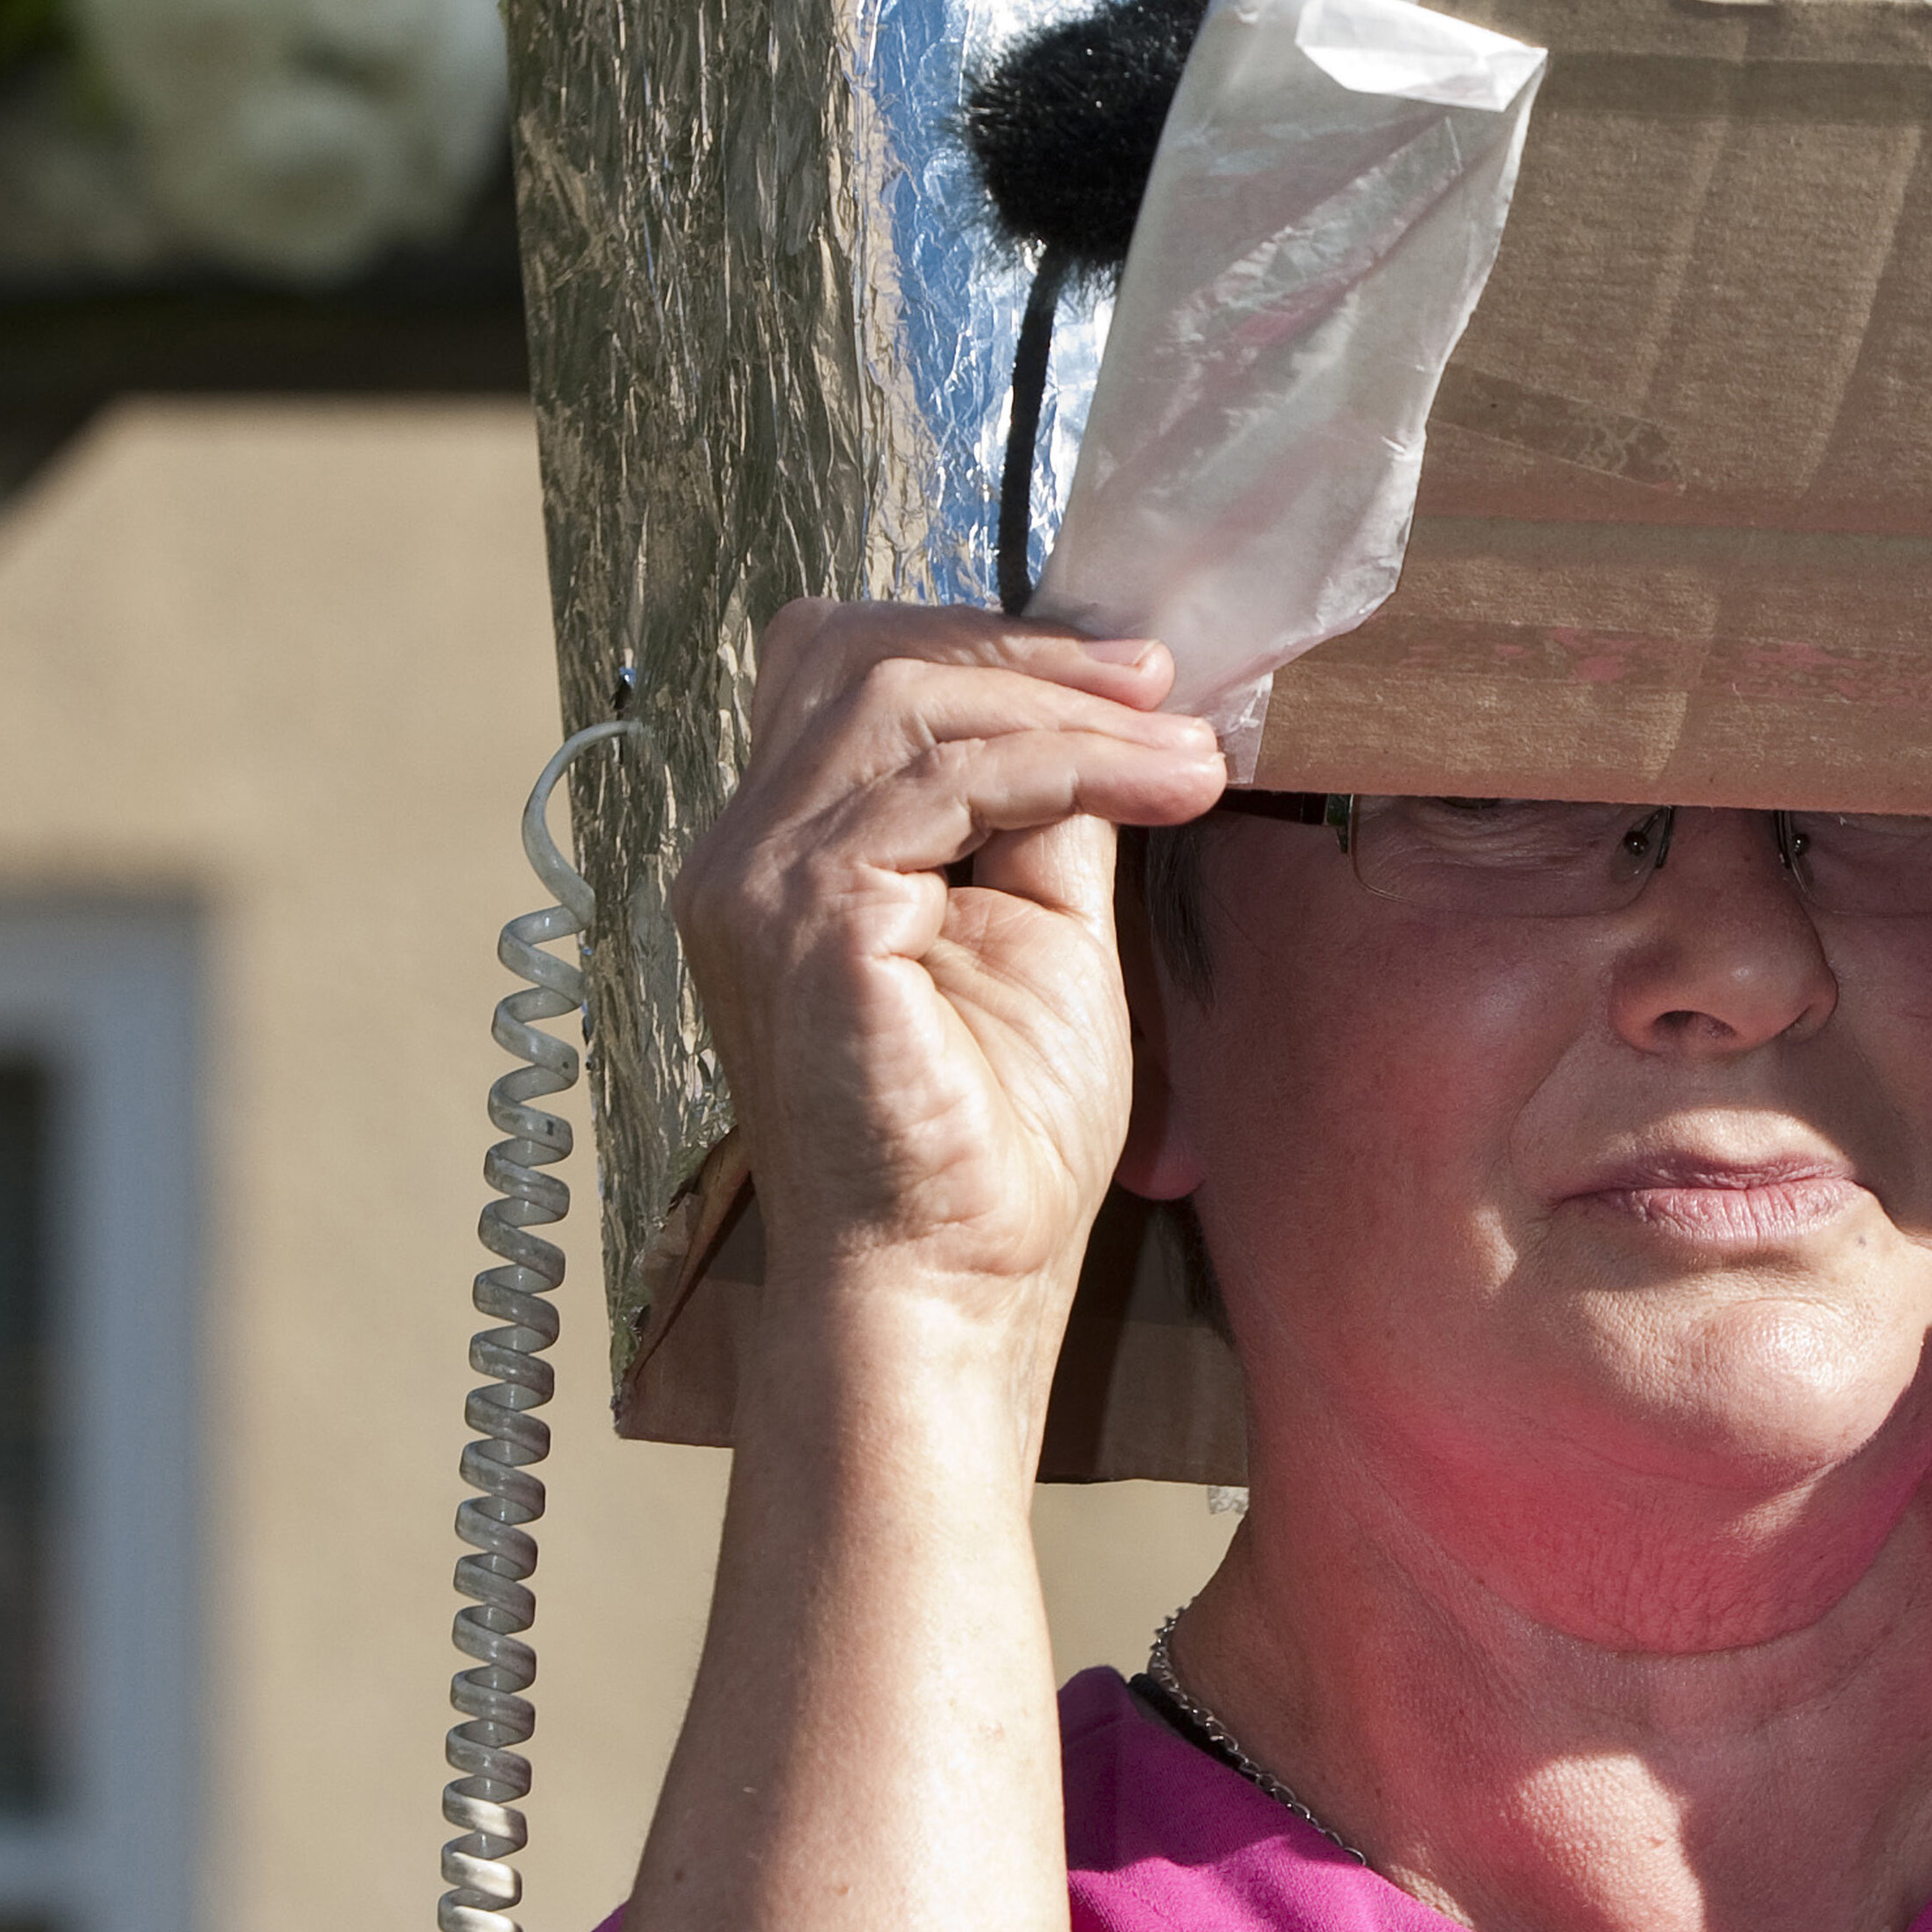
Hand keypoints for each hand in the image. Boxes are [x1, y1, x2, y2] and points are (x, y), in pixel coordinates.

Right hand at [672, 599, 1225, 1350]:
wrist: (951, 1286)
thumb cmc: (996, 1146)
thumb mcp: (1044, 933)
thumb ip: (1048, 816)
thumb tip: (1112, 711)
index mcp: (787, 852)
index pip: (849, 672)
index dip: (987, 646)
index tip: (1136, 678)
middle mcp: (744, 853)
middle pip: (862, 654)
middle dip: (1029, 651)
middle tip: (1166, 684)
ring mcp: (756, 880)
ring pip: (903, 700)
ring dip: (1066, 705)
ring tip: (1187, 751)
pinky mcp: (803, 918)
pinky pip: (940, 783)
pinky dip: (1064, 765)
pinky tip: (1158, 792)